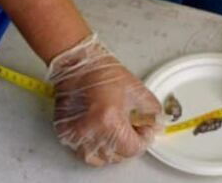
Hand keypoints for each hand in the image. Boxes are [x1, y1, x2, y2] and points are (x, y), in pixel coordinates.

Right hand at [48, 33, 163, 166]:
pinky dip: (95, 148)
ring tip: (117, 132)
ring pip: (100, 158)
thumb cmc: (102, 71)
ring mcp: (75, 135)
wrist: (77, 63)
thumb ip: (151, 110)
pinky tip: (102, 134)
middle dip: (129, 144)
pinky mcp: (65, 134)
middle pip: (117, 155)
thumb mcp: (136, 89)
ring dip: (113, 149)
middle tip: (134, 128)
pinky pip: (83, 152)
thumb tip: (157, 124)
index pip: (132, 148)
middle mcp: (91, 132)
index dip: (143, 139)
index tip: (146, 131)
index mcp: (110, 120)